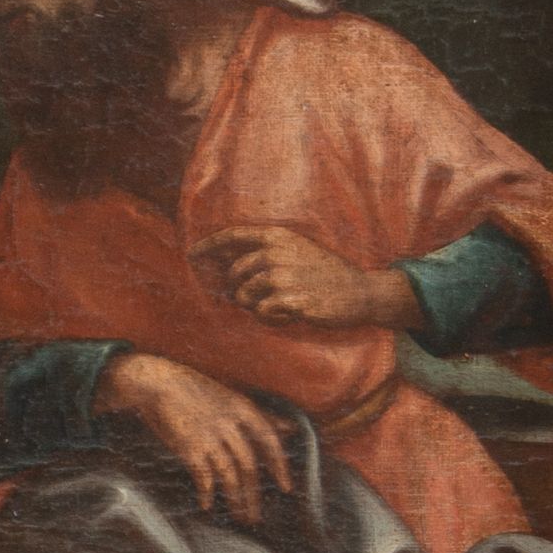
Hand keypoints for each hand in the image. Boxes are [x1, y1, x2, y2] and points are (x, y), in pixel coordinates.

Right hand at [103, 351, 291, 520]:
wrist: (157, 383)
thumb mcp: (232, 397)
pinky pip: (203, 477)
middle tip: (256, 516)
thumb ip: (263, 415)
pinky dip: (206, 493)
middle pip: (249, 465)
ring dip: (235, 500)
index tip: (285, 487)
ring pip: (229, 476)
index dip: (279, 465)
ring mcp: (209, 437)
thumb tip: (291, 428)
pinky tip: (206, 505)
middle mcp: (228, 424)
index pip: (269, 440)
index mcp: (242, 408)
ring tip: (239, 516)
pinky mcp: (190, 448)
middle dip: (254, 495)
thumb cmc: (195, 390)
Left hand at [198, 224, 414, 334]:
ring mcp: (284, 275)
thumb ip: (266, 256)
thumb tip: (230, 271)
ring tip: (286, 305)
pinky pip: (264, 313)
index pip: (233, 235)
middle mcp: (277, 252)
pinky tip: (294, 314)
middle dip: (243, 292)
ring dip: (261, 307)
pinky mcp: (292, 299)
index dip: (209, 244)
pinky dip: (275, 318)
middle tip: (267, 299)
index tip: (191, 253)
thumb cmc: (327, 274)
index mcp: (279, 236)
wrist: (361, 292)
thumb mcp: (299, 252)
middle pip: (236, 275)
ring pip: (247, 297)